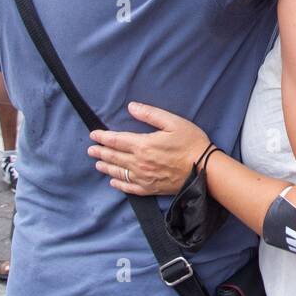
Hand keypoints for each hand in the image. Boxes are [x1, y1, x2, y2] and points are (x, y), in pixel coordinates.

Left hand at [87, 102, 211, 196]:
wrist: (205, 169)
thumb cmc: (191, 142)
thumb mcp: (172, 122)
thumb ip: (150, 114)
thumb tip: (131, 107)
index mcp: (143, 145)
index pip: (116, 140)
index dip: (103, 137)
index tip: (93, 134)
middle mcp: (139, 163)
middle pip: (114, 157)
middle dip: (100, 152)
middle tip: (90, 149)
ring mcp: (144, 178)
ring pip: (119, 172)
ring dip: (106, 167)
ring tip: (98, 163)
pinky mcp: (150, 189)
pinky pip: (129, 188)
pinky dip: (119, 184)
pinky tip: (113, 182)